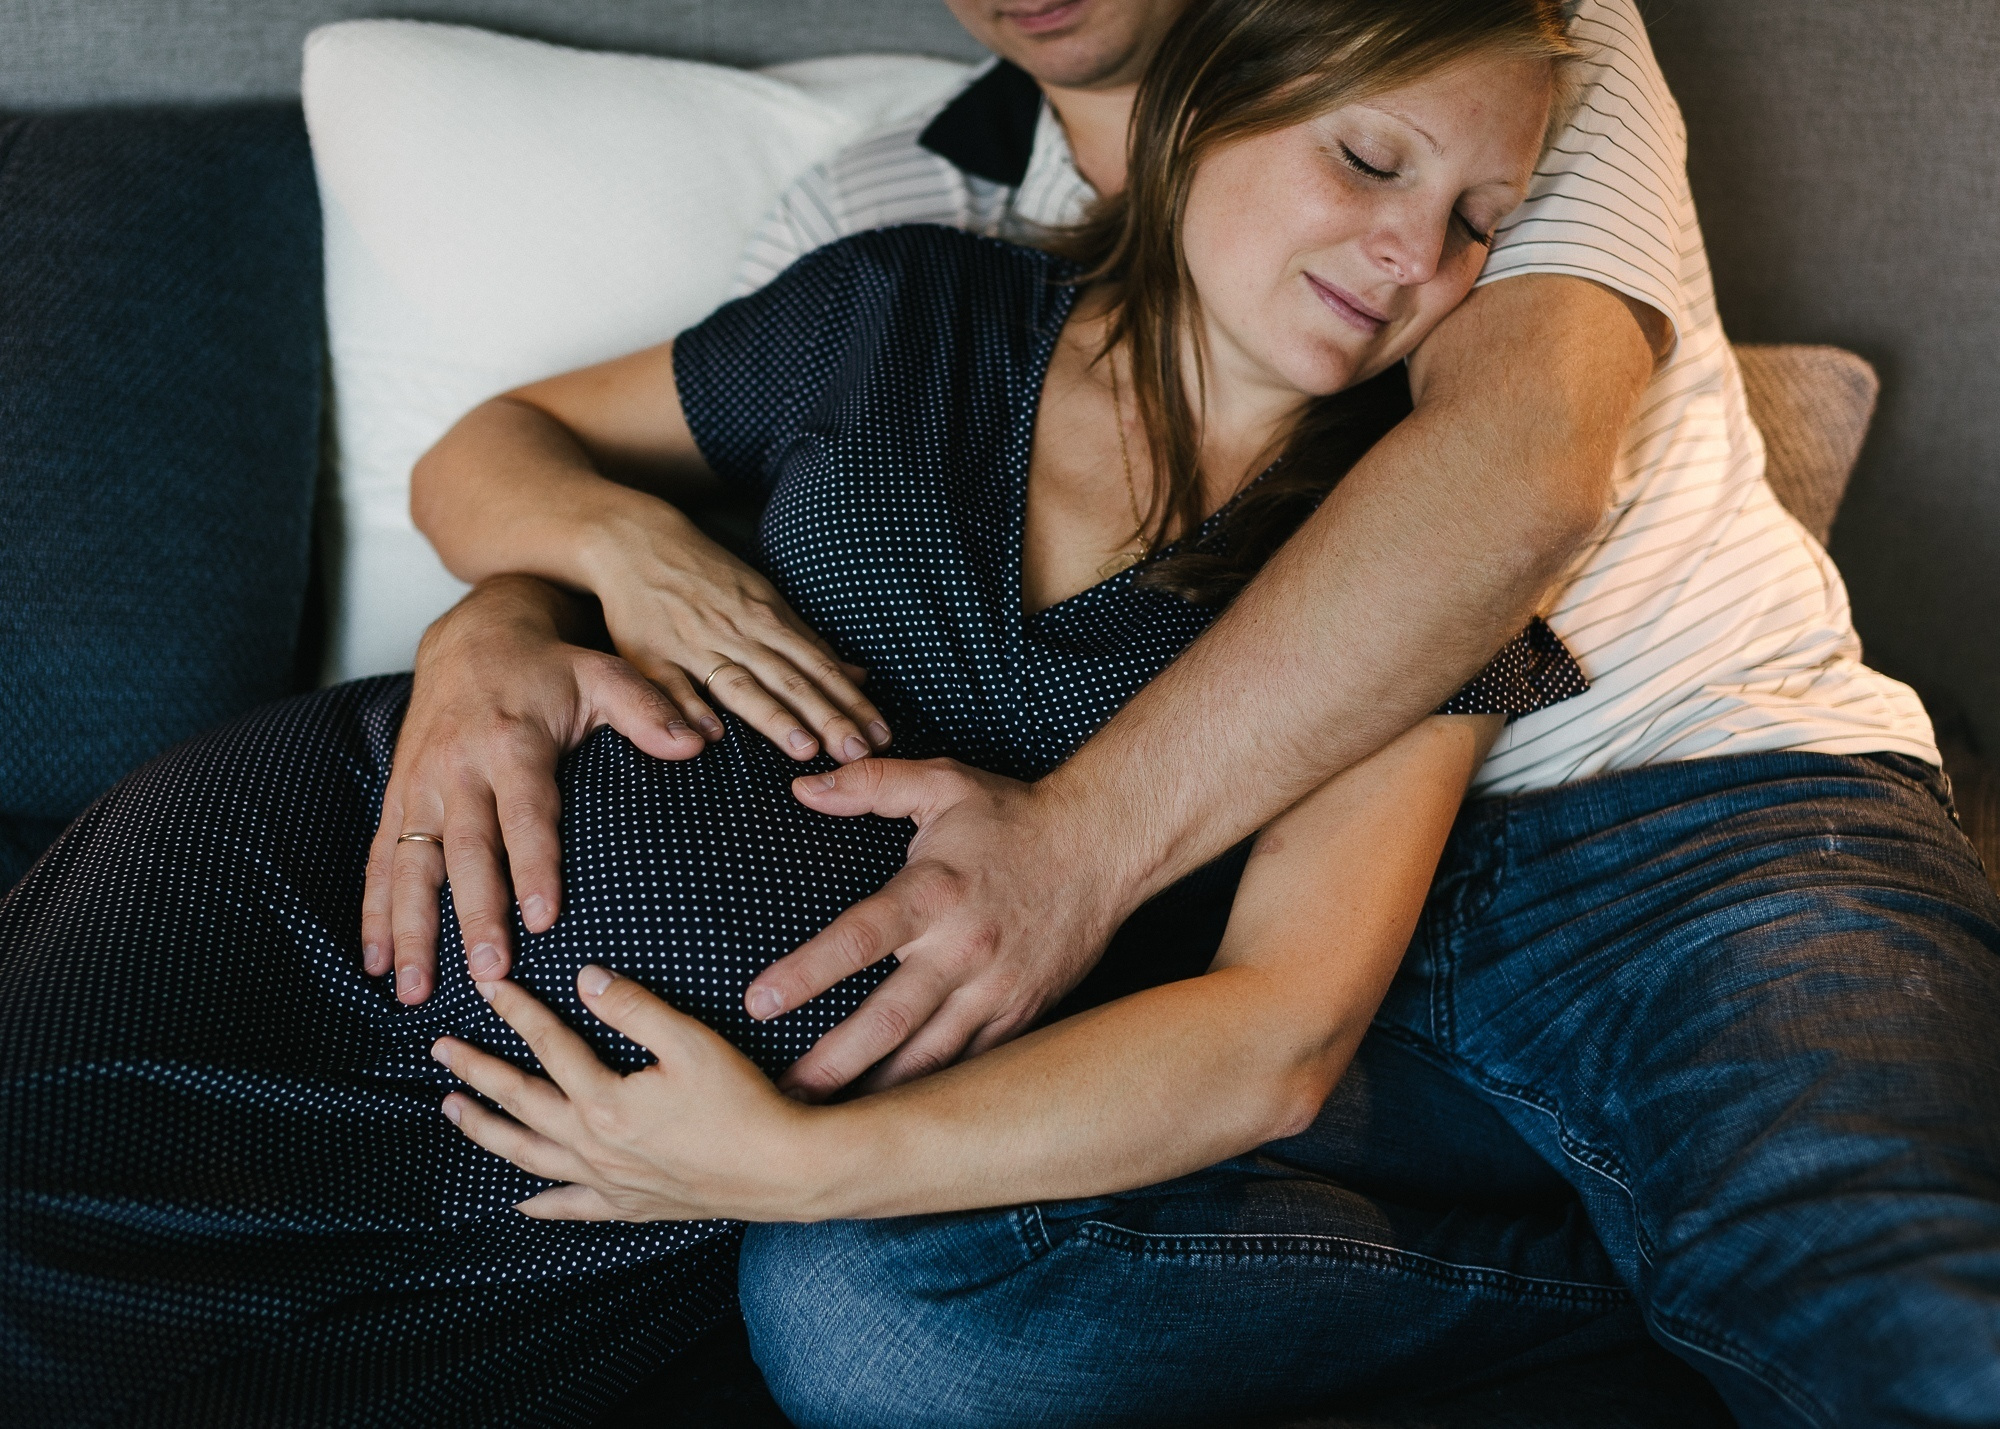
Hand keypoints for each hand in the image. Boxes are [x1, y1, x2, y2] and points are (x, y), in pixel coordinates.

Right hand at [363, 576, 704, 1003]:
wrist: (474, 635)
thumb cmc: (550, 667)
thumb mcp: (604, 674)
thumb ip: (649, 711)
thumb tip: (698, 741)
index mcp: (512, 742)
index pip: (526, 812)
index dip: (534, 865)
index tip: (543, 918)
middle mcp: (459, 766)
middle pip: (465, 849)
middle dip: (474, 914)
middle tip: (488, 971)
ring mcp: (421, 784)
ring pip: (411, 864)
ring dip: (411, 929)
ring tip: (416, 989)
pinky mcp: (398, 795)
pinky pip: (381, 858)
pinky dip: (374, 911)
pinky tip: (376, 963)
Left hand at [433, 967, 814, 1221]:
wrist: (779, 1171)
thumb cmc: (741, 1104)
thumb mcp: (691, 1041)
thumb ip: (634, 1008)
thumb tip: (586, 979)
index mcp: (605, 1101)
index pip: (549, 1045)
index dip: (518, 1011)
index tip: (490, 987)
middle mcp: (593, 1145)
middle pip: (520, 1101)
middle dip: (477, 1072)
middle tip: (442, 1051)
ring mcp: (606, 1181)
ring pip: (528, 1155)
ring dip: (486, 1131)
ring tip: (454, 1111)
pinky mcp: (628, 1205)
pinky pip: (570, 1207)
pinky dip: (539, 1203)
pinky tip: (518, 1200)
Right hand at [586, 506, 890, 765]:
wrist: (634, 540)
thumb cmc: (707, 576)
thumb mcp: (762, 599)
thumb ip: (806, 642)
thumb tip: (857, 676)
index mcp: (767, 619)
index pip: (819, 666)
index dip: (851, 702)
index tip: (881, 735)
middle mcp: (736, 632)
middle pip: (789, 679)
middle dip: (827, 717)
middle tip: (858, 753)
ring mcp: (693, 644)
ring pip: (740, 684)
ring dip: (773, 717)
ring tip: (804, 749)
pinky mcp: (649, 654)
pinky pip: (671, 685)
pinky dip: (690, 708)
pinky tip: (711, 736)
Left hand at [744, 759, 1133, 1100]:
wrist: (1106, 847)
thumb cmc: (1015, 816)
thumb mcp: (942, 782)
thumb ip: (869, 784)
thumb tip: (803, 784)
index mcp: (935, 892)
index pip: (859, 937)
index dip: (806, 972)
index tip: (758, 1002)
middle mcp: (963, 948)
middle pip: (888, 1019)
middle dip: (831, 1063)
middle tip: (781, 1098)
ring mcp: (996, 989)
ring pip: (930, 1056)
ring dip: (876, 1092)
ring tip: (825, 1128)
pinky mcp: (1021, 1014)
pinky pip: (972, 1063)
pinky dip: (933, 1091)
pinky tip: (895, 1115)